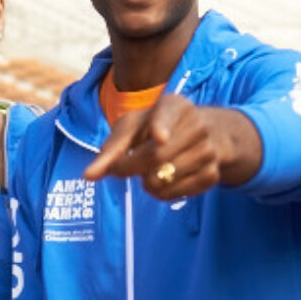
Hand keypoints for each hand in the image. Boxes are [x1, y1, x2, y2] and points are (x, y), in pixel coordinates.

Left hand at [83, 94, 232, 199]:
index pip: (167, 115)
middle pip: (156, 156)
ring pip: (165, 179)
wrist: (203, 134)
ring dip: (146, 182)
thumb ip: (110, 150)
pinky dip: (161, 193)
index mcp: (174, 105)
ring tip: (148, 170)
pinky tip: (163, 179)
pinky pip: (176, 194)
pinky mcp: (212, 175)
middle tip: (120, 168)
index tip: (159, 137)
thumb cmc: (154, 128)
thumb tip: (88, 176)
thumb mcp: (132, 128)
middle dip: (131, 167)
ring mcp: (208, 151)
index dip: (161, 127)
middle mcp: (197, 125)